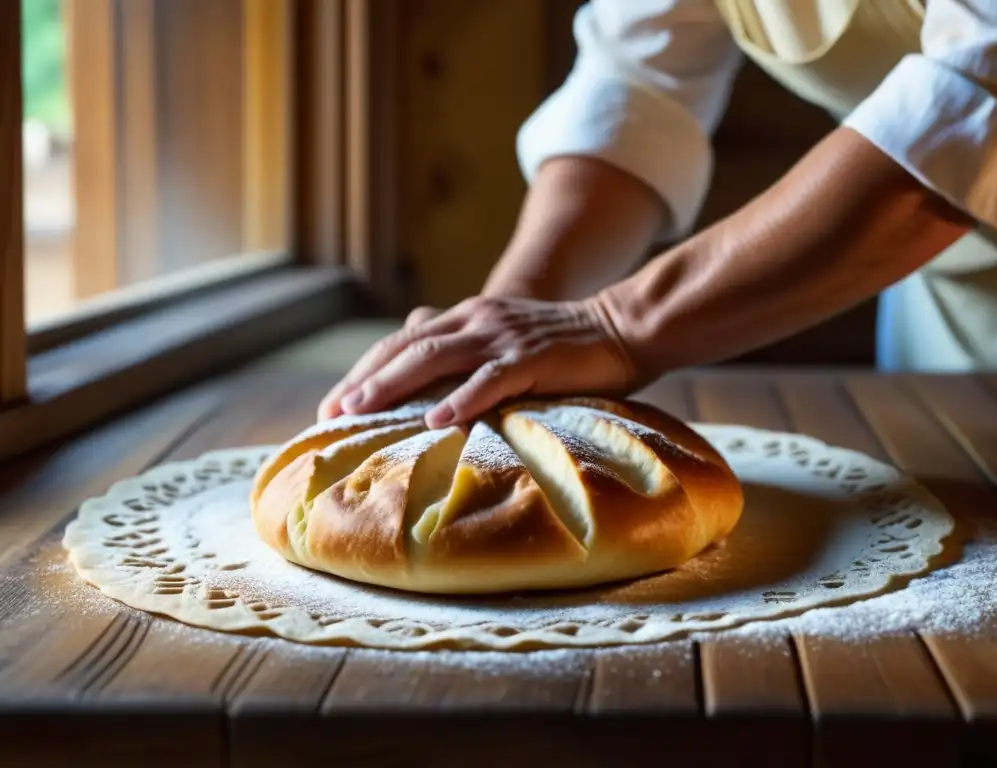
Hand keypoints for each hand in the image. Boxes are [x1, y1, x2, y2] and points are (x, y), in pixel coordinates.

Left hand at [317, 295, 640, 427]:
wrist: (622, 326)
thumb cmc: (562, 345)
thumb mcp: (504, 341)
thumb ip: (468, 353)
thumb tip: (430, 387)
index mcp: (466, 318)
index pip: (401, 343)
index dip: (363, 371)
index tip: (334, 404)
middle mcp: (476, 320)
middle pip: (406, 348)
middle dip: (364, 380)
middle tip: (331, 412)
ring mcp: (503, 337)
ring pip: (436, 358)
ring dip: (393, 385)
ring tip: (361, 410)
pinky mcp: (533, 357)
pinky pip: (491, 378)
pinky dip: (461, 398)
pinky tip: (438, 419)